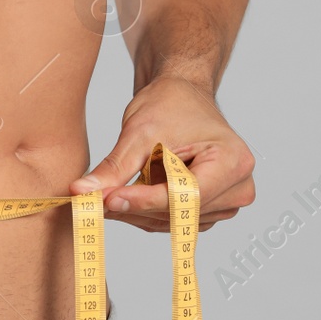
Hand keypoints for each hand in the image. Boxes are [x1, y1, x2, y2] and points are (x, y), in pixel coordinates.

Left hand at [67, 73, 254, 231]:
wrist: (181, 97)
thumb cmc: (171, 105)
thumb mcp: (139, 132)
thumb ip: (114, 167)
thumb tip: (82, 193)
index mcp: (232, 162)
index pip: (185, 194)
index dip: (144, 200)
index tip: (108, 199)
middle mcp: (238, 187)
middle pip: (178, 212)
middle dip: (134, 207)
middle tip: (93, 200)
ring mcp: (226, 202)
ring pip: (171, 222)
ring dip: (135, 213)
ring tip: (105, 194)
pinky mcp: (209, 211)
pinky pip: (171, 222)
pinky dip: (144, 214)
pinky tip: (123, 198)